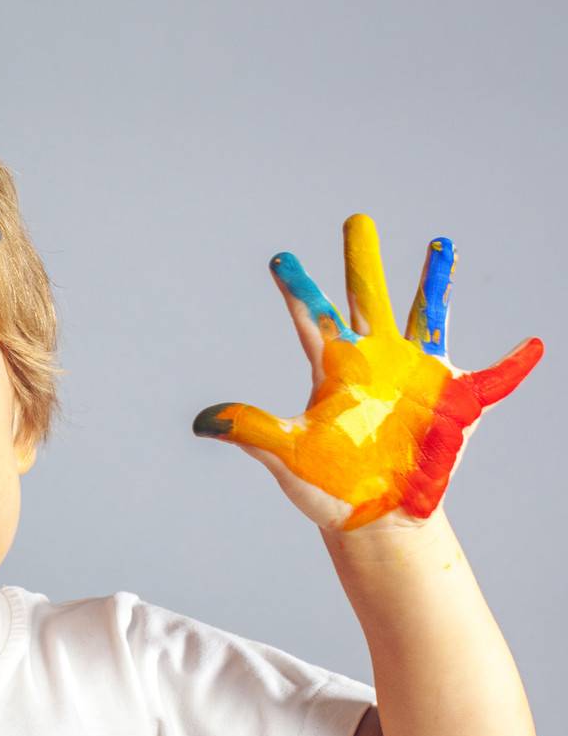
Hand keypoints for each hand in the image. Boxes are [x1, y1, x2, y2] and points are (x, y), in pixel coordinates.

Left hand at [191, 213, 542, 531]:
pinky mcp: (453, 402)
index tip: (279, 257)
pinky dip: (513, 366)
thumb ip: (252, 431)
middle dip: (361, 261)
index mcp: (334, 370)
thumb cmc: (327, 486)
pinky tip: (532, 345)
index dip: (297, 289)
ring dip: (433, 282)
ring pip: (425, 316)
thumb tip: (202, 423)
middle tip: (356, 218)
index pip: (311, 319)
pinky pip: (492, 380)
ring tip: (438, 242)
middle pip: (366, 299)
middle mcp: (375, 361)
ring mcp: (416, 376)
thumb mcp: (287, 456)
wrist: (374, 517)